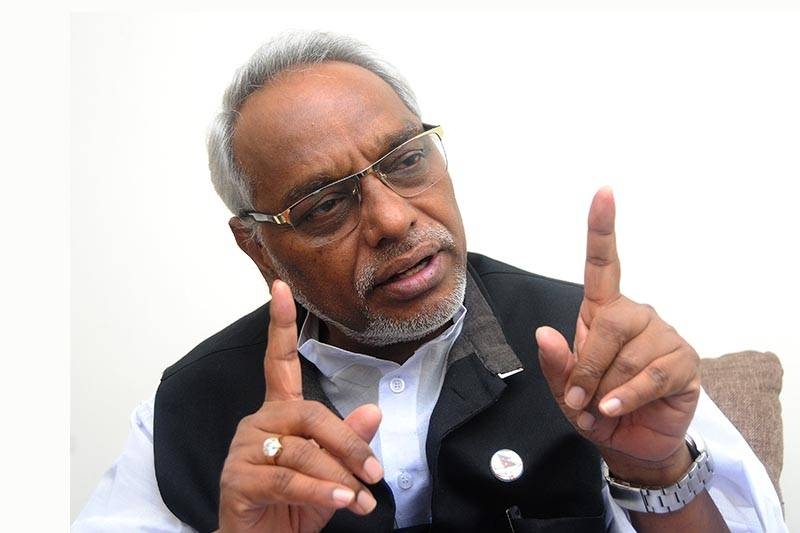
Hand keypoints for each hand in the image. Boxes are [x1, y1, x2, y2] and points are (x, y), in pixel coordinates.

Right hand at [218, 280, 383, 532]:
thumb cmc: (295, 507)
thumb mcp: (333, 472)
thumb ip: (349, 442)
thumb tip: (375, 411)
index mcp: (279, 414)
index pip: (279, 362)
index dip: (280, 325)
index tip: (281, 288)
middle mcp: (258, 423)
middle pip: (311, 414)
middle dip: (349, 444)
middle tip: (375, 474)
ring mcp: (244, 450)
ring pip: (302, 450)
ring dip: (339, 476)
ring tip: (363, 500)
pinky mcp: (237, 479)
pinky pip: (287, 479)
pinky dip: (321, 491)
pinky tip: (342, 501)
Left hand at [536, 187, 700, 483]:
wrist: (632, 441)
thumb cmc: (595, 407)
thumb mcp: (564, 392)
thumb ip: (556, 365)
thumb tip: (544, 333)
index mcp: (603, 312)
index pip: (604, 265)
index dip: (602, 229)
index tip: (604, 193)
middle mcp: (636, 316)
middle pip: (609, 323)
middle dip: (587, 367)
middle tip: (576, 400)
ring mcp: (663, 337)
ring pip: (628, 355)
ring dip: (605, 389)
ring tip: (599, 409)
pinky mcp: (684, 363)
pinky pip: (650, 377)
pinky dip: (627, 398)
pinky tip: (615, 410)